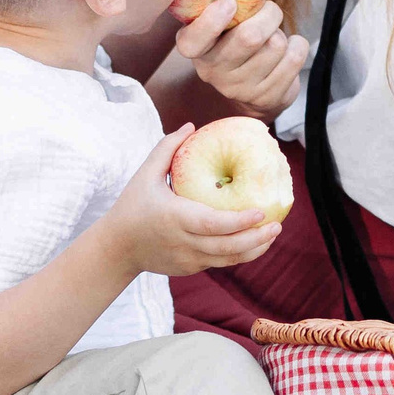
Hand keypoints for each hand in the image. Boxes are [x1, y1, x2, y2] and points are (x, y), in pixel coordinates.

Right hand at [104, 127, 281, 275]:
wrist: (116, 248)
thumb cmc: (133, 206)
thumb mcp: (144, 175)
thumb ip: (166, 149)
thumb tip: (191, 125)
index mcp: (175, 218)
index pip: (213, 224)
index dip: (239, 221)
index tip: (261, 211)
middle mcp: (184, 242)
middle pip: (227, 247)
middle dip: (256, 238)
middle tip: (276, 224)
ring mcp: (188, 259)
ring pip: (228, 259)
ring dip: (254, 249)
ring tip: (272, 233)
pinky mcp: (190, 268)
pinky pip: (220, 262)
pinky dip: (239, 253)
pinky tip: (254, 241)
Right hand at [173, 0, 306, 119]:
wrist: (254, 87)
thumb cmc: (237, 38)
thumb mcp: (224, 20)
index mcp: (195, 48)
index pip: (192, 42)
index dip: (211, 22)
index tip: (230, 3)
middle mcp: (212, 72)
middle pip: (249, 37)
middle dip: (269, 14)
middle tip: (271, 11)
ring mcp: (239, 89)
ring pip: (276, 45)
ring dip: (282, 33)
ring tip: (274, 37)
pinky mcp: (266, 98)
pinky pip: (294, 58)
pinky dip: (298, 45)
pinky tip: (288, 49)